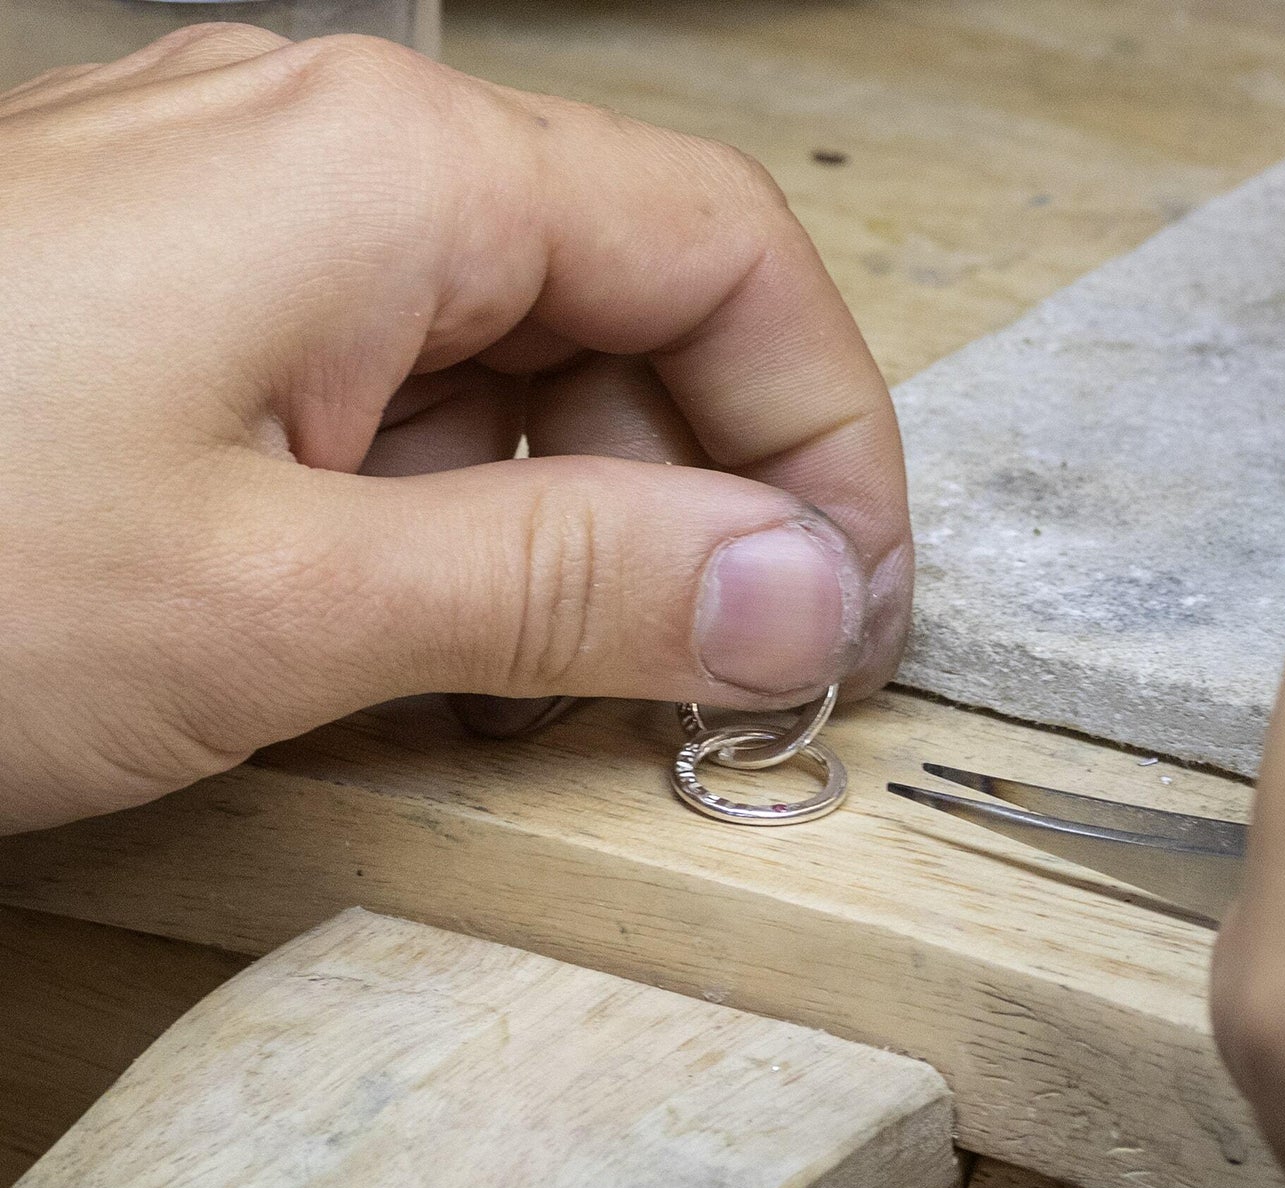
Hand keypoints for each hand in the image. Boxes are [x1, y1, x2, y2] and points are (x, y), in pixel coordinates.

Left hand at [0, 24, 908, 833]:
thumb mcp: (283, 601)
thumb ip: (566, 582)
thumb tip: (796, 595)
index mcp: (387, 172)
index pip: (724, 252)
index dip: (826, 427)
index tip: (853, 595)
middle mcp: (334, 173)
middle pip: (634, 310)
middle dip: (712, 497)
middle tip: (734, 672)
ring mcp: (261, 255)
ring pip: (523, 377)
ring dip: (587, 535)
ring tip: (574, 690)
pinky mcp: (201, 343)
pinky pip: (409, 421)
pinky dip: (469, 539)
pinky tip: (449, 648)